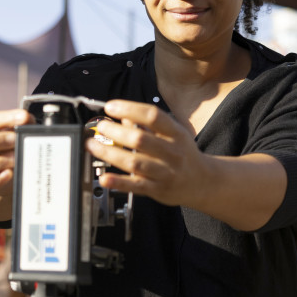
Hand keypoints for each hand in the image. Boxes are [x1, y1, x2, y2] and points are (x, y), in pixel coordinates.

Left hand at [87, 98, 286, 230]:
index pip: (152, 116)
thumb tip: (122, 116)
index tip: (110, 107)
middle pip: (140, 139)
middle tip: (100, 126)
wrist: (203, 182)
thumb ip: (147, 125)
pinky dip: (118, 182)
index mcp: (176, 133)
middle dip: (116, 131)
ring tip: (92, 145)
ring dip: (110, 153)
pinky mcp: (158, 190)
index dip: (130, 108)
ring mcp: (165, 172)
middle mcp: (172, 152)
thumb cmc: (183, 154)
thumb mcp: (171, 134)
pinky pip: (136, 186)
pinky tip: (104, 177)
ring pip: (135, 162)